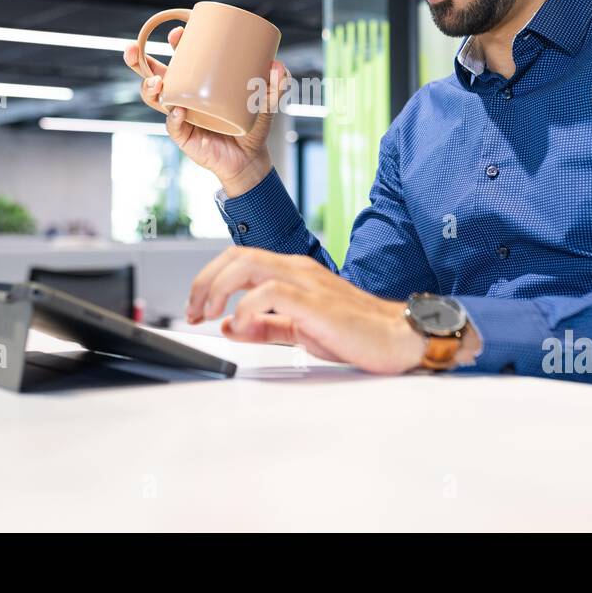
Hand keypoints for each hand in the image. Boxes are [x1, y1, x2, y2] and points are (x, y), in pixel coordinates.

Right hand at [123, 27, 289, 196]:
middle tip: (132, 49)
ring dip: (149, 88)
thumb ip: (277, 83)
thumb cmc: (253, 124)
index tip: (178, 32)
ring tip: (156, 82)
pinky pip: (173, 125)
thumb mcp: (268, 100)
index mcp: (198, 81)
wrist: (250, 158)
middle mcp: (184, 95)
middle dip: (138, 60)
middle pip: (154, 74)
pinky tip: (177, 111)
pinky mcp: (184, 135)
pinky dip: (173, 118)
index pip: (180, 57)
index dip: (175, 43)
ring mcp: (180, 115)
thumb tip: (277, 65)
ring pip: (155, 98)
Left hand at [186, 247, 427, 374]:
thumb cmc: (355, 331)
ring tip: (210, 315)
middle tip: (193, 311)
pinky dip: (248, 307)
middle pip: (235, 256)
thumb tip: (230, 325)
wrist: (398, 336)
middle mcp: (296, 269)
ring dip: (218, 289)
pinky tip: (244, 326)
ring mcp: (306, 281)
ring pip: (247, 265)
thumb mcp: (299, 329)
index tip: (195, 308)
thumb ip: (265, 326)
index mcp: (292, 272)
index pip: (238, 259)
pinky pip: (271, 291)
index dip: (208, 280)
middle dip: (204, 282)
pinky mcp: (316, 301)